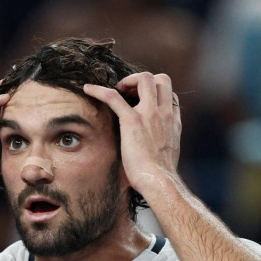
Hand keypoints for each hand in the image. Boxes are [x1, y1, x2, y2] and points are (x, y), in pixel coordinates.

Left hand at [83, 72, 181, 193]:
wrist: (159, 181)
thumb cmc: (160, 175)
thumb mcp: (168, 153)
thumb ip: (163, 142)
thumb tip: (155, 147)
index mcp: (172, 122)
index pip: (170, 94)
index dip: (156, 92)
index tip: (142, 101)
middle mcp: (164, 114)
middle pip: (162, 79)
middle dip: (144, 81)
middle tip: (129, 92)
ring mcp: (149, 114)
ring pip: (144, 79)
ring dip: (129, 80)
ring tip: (117, 90)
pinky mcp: (132, 121)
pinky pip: (113, 97)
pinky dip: (99, 90)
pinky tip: (87, 89)